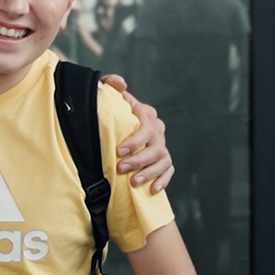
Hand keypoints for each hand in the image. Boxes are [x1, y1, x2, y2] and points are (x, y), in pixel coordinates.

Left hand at [100, 74, 173, 192]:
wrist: (113, 129)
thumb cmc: (109, 112)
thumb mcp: (106, 95)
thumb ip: (110, 84)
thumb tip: (120, 84)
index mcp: (145, 114)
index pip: (146, 127)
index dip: (134, 140)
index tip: (119, 151)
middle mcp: (157, 130)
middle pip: (155, 146)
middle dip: (139, 159)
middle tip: (121, 169)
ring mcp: (162, 146)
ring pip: (162, 160)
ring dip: (149, 172)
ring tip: (133, 182)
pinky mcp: (164, 161)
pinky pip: (168, 171)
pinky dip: (162, 181)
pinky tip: (152, 190)